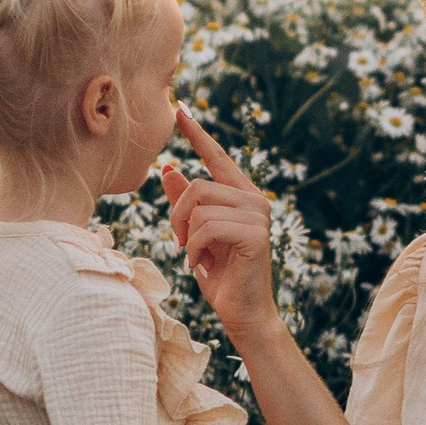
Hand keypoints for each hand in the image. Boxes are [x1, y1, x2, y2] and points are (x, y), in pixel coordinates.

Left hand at [160, 106, 281, 343]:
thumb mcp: (195, 234)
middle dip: (178, 215)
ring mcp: (258, 216)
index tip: (179, 110)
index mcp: (241, 196)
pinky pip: (207, 227)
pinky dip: (194, 248)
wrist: (244, 314)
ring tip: (195, 256)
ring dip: (186, 235)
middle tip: (181, 242)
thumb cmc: (221, 275)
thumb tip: (168, 168)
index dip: (197, 134)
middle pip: (198, 185)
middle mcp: (254, 200)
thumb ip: (185, 202)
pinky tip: (200, 265)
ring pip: (199, 206)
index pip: (217, 158)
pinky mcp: (255, 234)